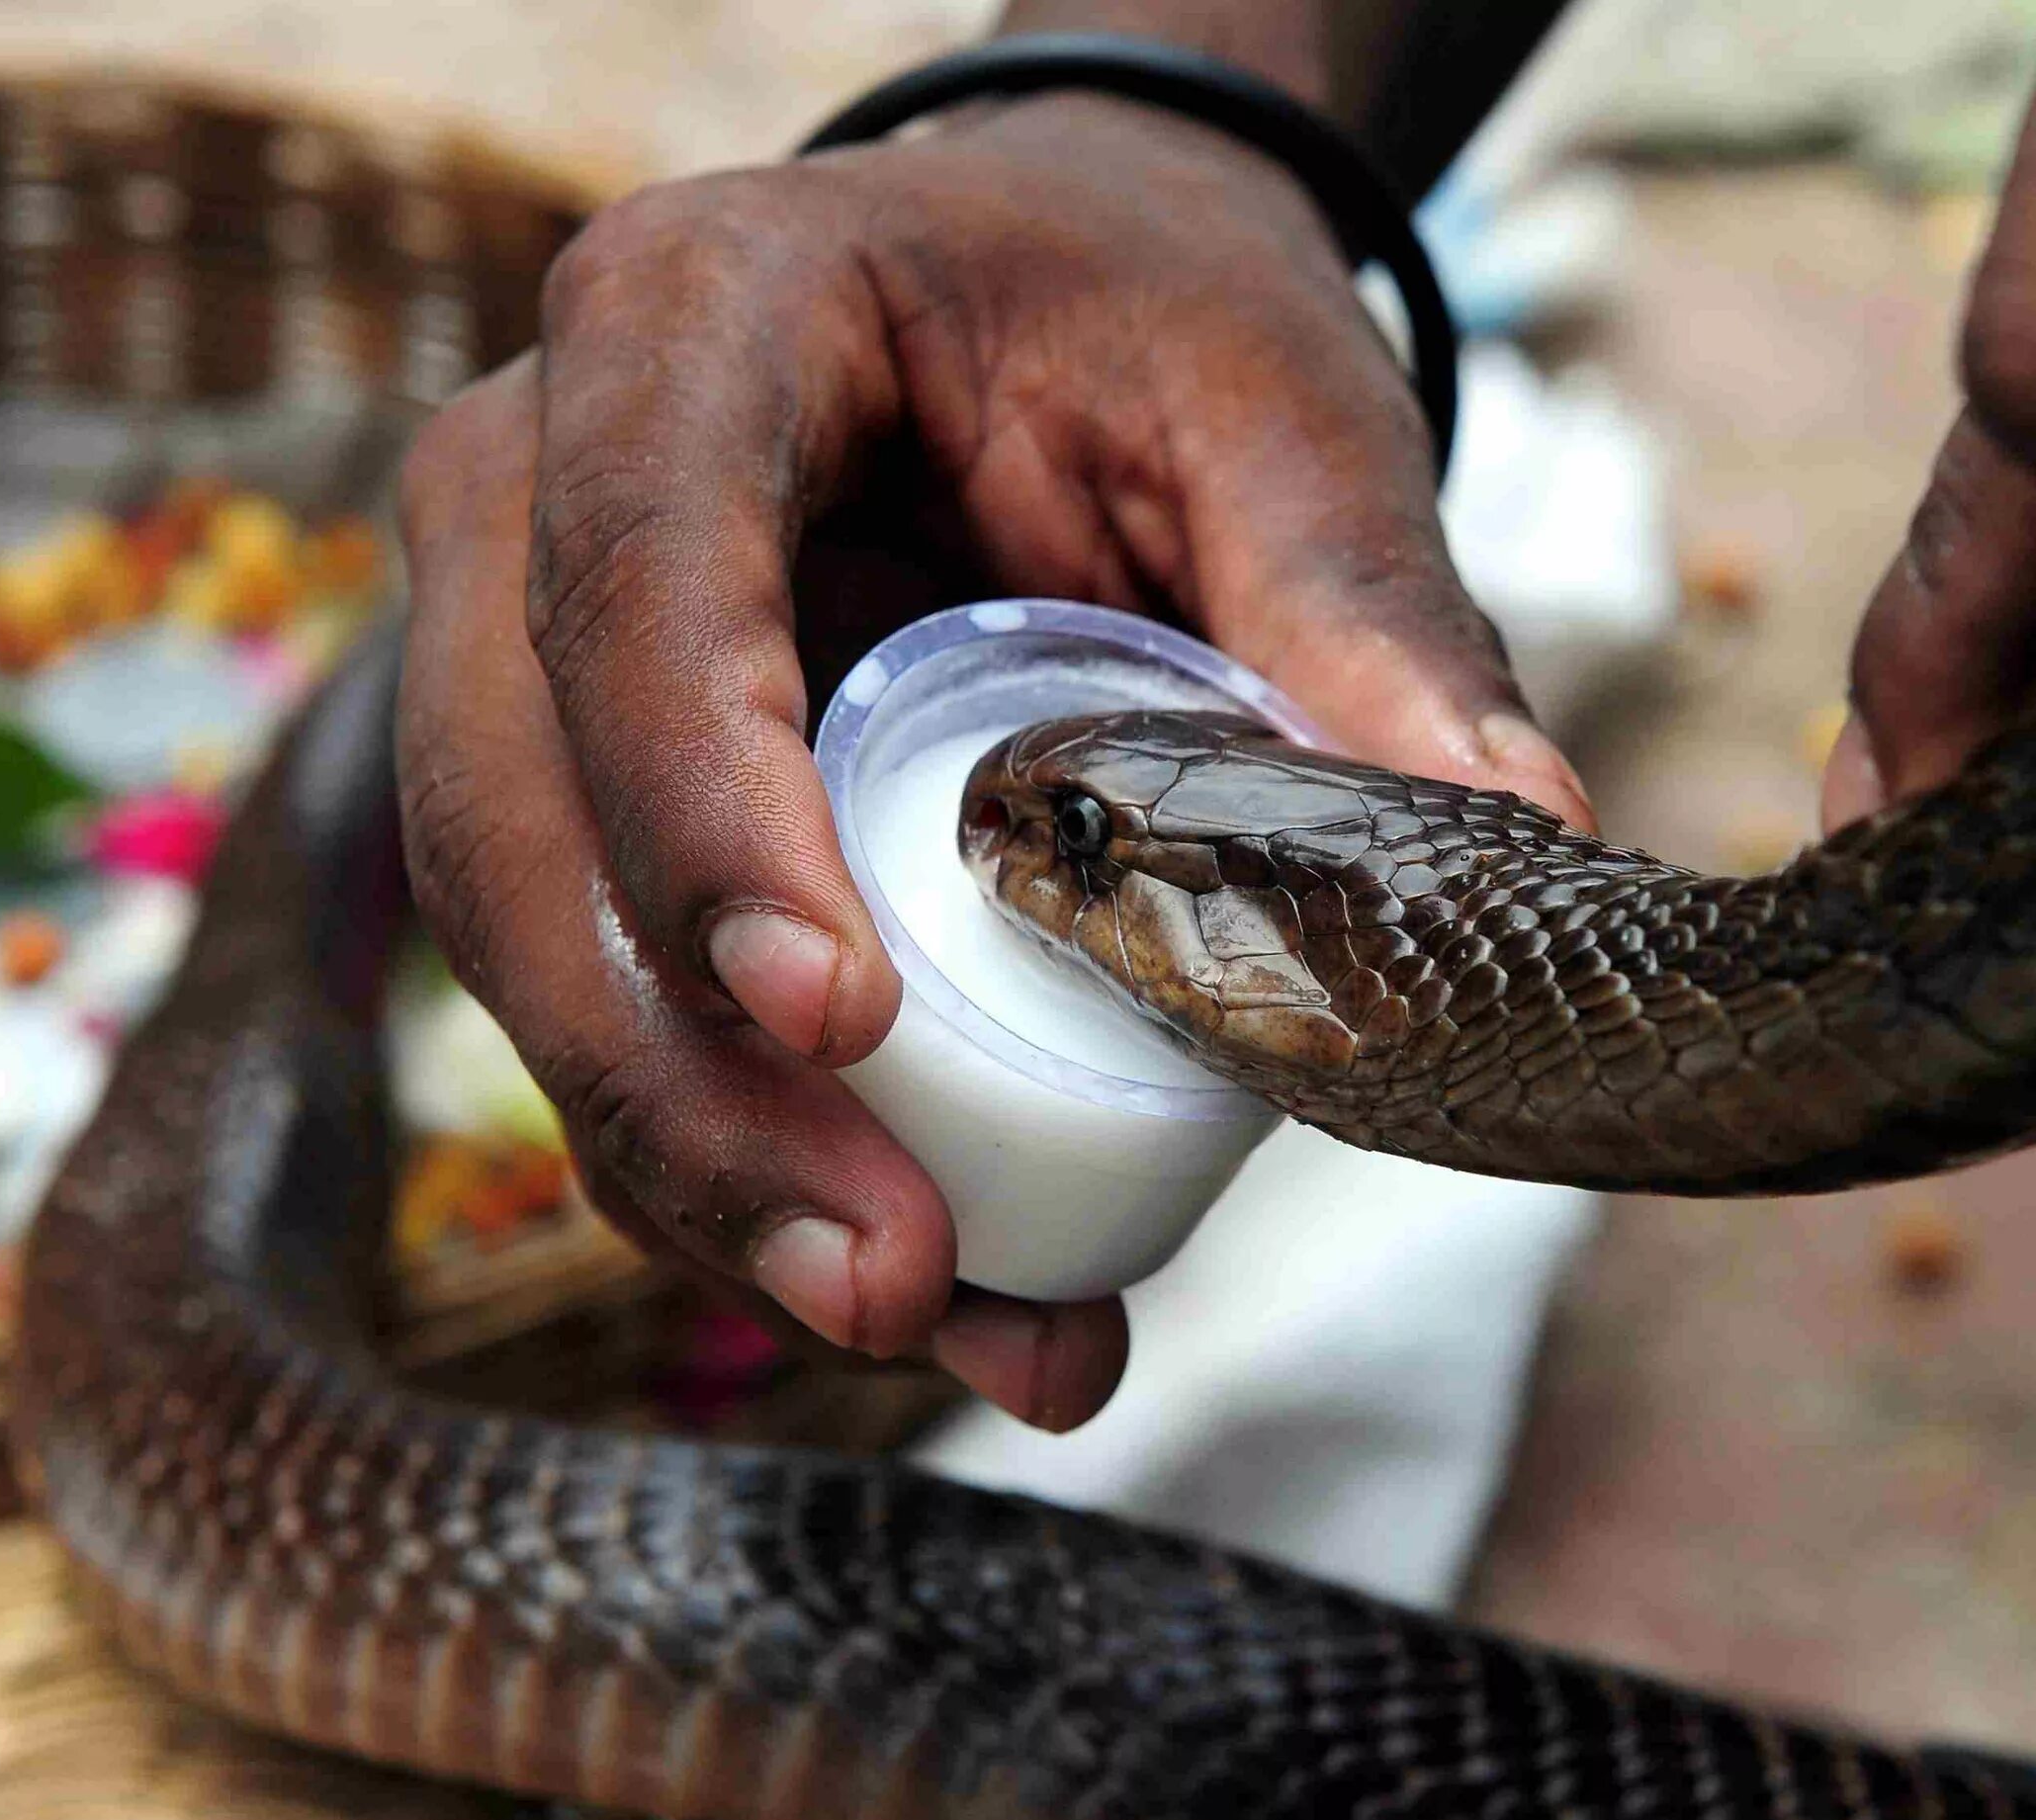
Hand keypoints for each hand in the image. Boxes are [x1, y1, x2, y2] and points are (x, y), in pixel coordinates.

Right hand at [397, 94, 1588, 1429]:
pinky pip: (614, 1005)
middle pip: (520, 822)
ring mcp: (521, 656)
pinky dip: (746, 1167)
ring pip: (532, 960)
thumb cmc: (1138, 308)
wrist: (1044, 282)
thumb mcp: (1273, 410)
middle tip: (897, 1274)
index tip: (841, 1018)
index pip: (637, 579)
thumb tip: (1516, 836)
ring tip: (944, 1322)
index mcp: (691, 321)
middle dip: (690, 1090)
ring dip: (713, 1178)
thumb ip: (1361, 605)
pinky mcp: (580, 801)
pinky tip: (938, 1288)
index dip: (706, 812)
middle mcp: (536, 490)